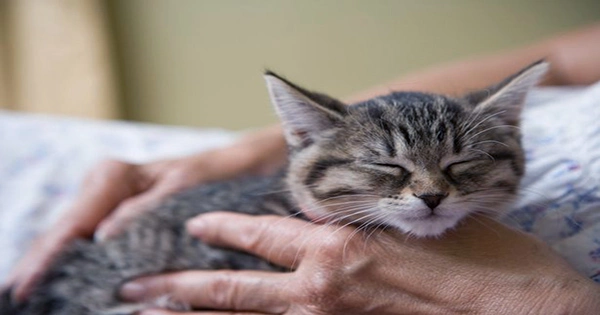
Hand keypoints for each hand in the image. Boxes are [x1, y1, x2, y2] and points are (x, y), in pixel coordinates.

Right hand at [4, 125, 286, 300]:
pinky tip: (68, 289)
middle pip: (62, 235)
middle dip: (41, 266)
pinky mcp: (122, 227)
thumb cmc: (217, 173)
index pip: (72, 222)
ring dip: (55, 271)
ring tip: (33, 296)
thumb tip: (103, 237)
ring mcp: (109, 210)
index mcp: (113, 177)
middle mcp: (103, 192)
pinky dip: (80, 270)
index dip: (47, 255)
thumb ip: (145, 210)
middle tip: (20, 297)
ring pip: (72, 244)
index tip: (27, 284)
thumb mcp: (187, 188)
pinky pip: (92, 249)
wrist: (241, 170)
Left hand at [121, 212, 599, 314]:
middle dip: (176, 290)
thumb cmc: (483, 262)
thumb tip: (323, 227)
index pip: (260, 233)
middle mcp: (323, 291)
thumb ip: (363, 225)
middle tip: (131, 291)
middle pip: (230, 291)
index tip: (192, 226)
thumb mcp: (417, 224)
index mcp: (339, 246)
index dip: (220, 229)